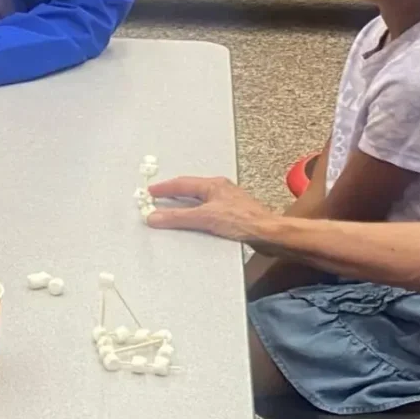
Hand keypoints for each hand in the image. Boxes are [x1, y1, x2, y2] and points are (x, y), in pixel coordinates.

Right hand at [145, 174, 276, 243]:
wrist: (268, 234)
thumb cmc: (244, 221)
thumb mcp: (205, 218)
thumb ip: (178, 217)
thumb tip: (155, 216)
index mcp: (213, 185)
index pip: (182, 184)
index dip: (165, 188)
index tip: (151, 192)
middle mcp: (221, 191)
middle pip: (191, 190)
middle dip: (174, 194)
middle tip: (158, 199)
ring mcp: (228, 203)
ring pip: (200, 201)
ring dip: (186, 206)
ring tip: (173, 211)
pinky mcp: (233, 216)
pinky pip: (208, 212)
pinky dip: (196, 216)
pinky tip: (195, 224)